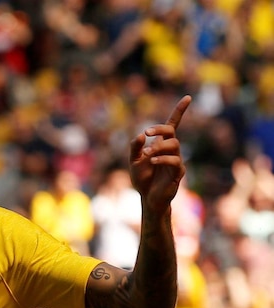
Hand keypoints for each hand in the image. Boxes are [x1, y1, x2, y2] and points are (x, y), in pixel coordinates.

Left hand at [129, 95, 191, 212]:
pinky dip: (163, 159)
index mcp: (161, 144)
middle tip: (147, 133)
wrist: (146, 197)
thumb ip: (135, 147)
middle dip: (160, 130)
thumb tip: (141, 135)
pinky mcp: (177, 173)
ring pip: (174, 145)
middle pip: (172, 133)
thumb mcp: (133, 160)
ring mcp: (176, 161)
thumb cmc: (142, 177)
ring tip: (147, 155)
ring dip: (159, 147)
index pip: (173, 124)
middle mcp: (171, 150)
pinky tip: (153, 161)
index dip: (180, 111)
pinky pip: (175, 162)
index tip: (187, 97)